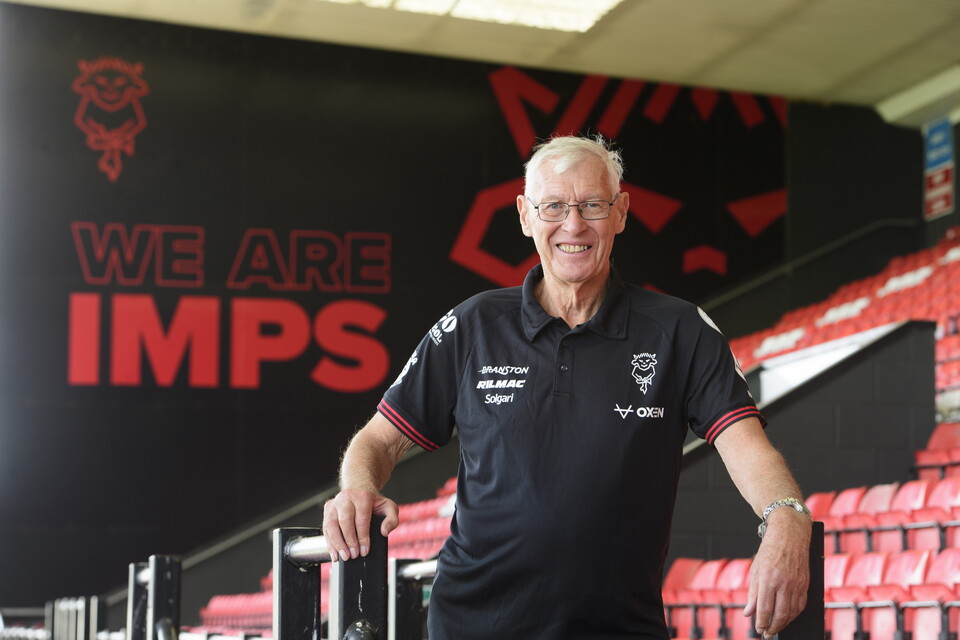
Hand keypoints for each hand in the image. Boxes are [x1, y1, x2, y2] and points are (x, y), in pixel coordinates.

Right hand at [322, 488, 398, 561]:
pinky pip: (325, 528)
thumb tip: (384, 531)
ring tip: (344, 557)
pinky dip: (329, 543)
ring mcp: (335, 503)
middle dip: (349, 541)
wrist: (359, 491)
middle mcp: (346, 498)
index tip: (364, 550)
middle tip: (354, 555)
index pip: (361, 519)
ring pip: (331, 525)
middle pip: (345, 521)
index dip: (363, 537)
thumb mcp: (389, 508)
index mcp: (362, 496)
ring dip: (337, 543)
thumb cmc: (374, 503)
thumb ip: (392, 519)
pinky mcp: (327, 510)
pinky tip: (335, 554)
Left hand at [743, 509, 811, 637]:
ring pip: (792, 612)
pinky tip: (788, 617)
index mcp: (768, 579)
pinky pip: (801, 605)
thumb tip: (749, 613)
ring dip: (784, 623)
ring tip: (776, 628)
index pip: (764, 608)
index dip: (761, 622)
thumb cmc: (769, 551)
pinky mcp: (806, 584)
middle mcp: (784, 583)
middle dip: (773, 627)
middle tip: (767, 634)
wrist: (790, 535)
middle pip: (780, 614)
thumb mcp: (755, 570)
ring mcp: (797, 584)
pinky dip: (794, 615)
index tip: (758, 630)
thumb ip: (753, 593)